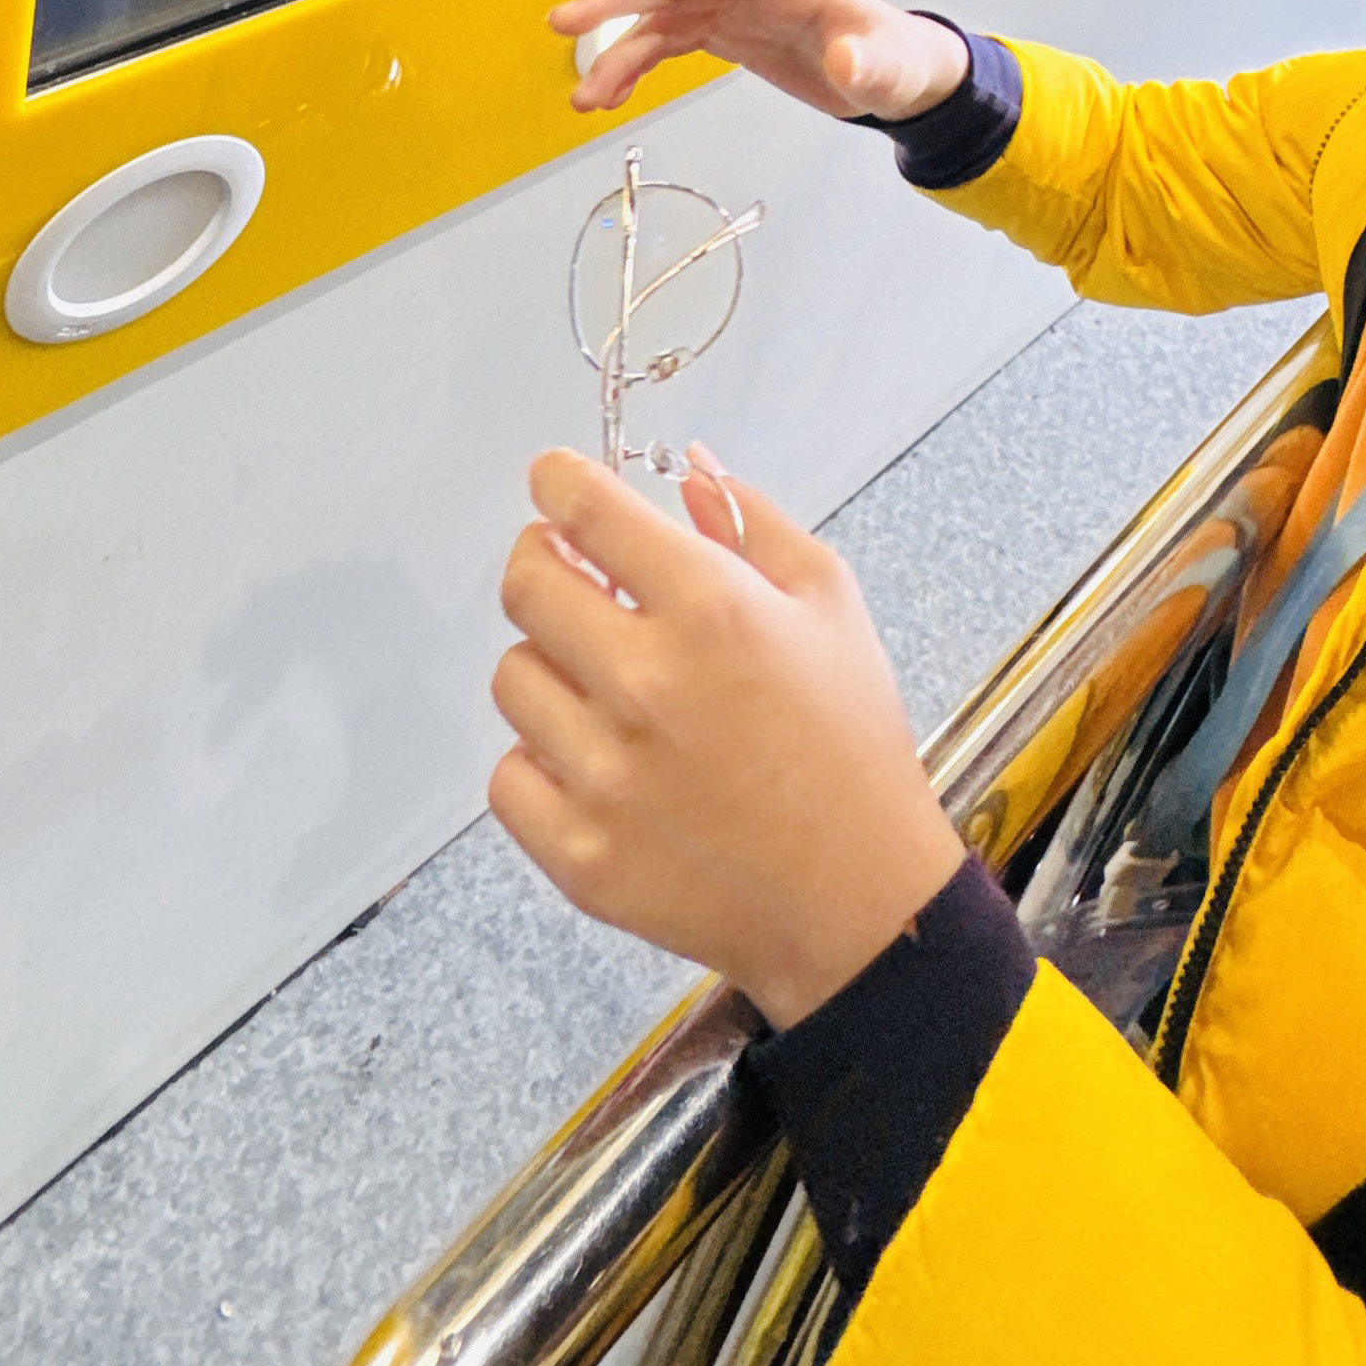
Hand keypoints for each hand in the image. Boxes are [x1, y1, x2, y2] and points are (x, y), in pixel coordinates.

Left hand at [489, 447, 962, 1023]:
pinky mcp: (578, 853)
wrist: (857, 898)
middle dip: (545, 561)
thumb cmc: (850, 743)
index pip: (585, 510)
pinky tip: (598, 759)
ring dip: (551, 666)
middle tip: (575, 575)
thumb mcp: (828, 602)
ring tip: (607, 685)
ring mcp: (604, 775)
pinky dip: (542, 760)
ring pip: (513, 677)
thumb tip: (684, 467)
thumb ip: (748, 521)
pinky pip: (508, 775)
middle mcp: (646, 685)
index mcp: (712, 609)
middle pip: (526, 584)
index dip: (557, 481)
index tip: (554, 482)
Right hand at [548, 0, 970, 121]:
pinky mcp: (730, 33)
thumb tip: (848, 58)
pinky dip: (639, 64)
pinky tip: (612, 93)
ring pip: (663, 17)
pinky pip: (672, 41)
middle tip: (568, 19)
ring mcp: (738, 9)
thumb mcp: (892, 71)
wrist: (899, 79)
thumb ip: (869, 65)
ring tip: (586, 91)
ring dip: (620, 49)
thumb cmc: (898, 62)